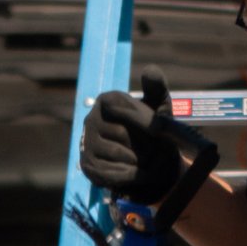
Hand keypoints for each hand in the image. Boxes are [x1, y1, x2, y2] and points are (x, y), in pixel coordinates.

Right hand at [79, 66, 181, 204]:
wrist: (148, 160)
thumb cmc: (153, 129)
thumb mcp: (159, 107)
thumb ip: (157, 88)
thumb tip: (150, 70)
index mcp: (106, 100)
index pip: (128, 111)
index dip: (147, 124)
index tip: (160, 132)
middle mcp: (90, 119)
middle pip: (124, 134)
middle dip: (146, 145)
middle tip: (157, 151)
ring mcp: (86, 143)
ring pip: (120, 154)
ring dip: (140, 161)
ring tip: (149, 161)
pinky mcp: (88, 166)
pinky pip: (113, 172)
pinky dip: (131, 175)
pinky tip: (138, 172)